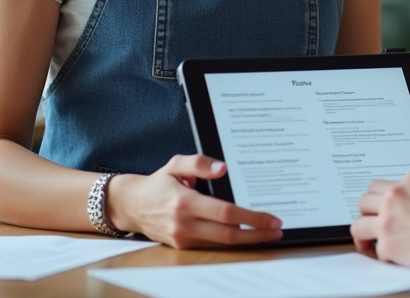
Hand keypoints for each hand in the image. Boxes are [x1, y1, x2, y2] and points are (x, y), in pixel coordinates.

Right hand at [106, 154, 282, 248]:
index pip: (226, 213)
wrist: (132, 206)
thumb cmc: (159, 182)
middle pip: (228, 235)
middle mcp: (184, 224)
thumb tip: (222, 168)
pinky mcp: (182, 246)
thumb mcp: (176, 164)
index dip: (251, 218)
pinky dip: (232, 242)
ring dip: (248, 241)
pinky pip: (212, 246)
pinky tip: (246, 235)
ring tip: (268, 234)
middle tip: (277, 230)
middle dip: (257, 234)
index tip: (271, 218)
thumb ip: (199, 162)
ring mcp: (183, 239)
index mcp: (185, 202)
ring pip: (222, 244)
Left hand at [350, 172, 409, 269]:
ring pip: (358, 224)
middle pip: (364, 201)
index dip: (381, 198)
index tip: (383, 206)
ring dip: (362, 232)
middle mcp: (394, 198)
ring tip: (367, 240)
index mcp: (409, 182)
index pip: (381, 185)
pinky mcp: (387, 244)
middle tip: (372, 220)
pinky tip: (385, 256)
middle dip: (367, 211)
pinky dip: (380, 254)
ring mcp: (387, 221)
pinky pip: (374, 249)